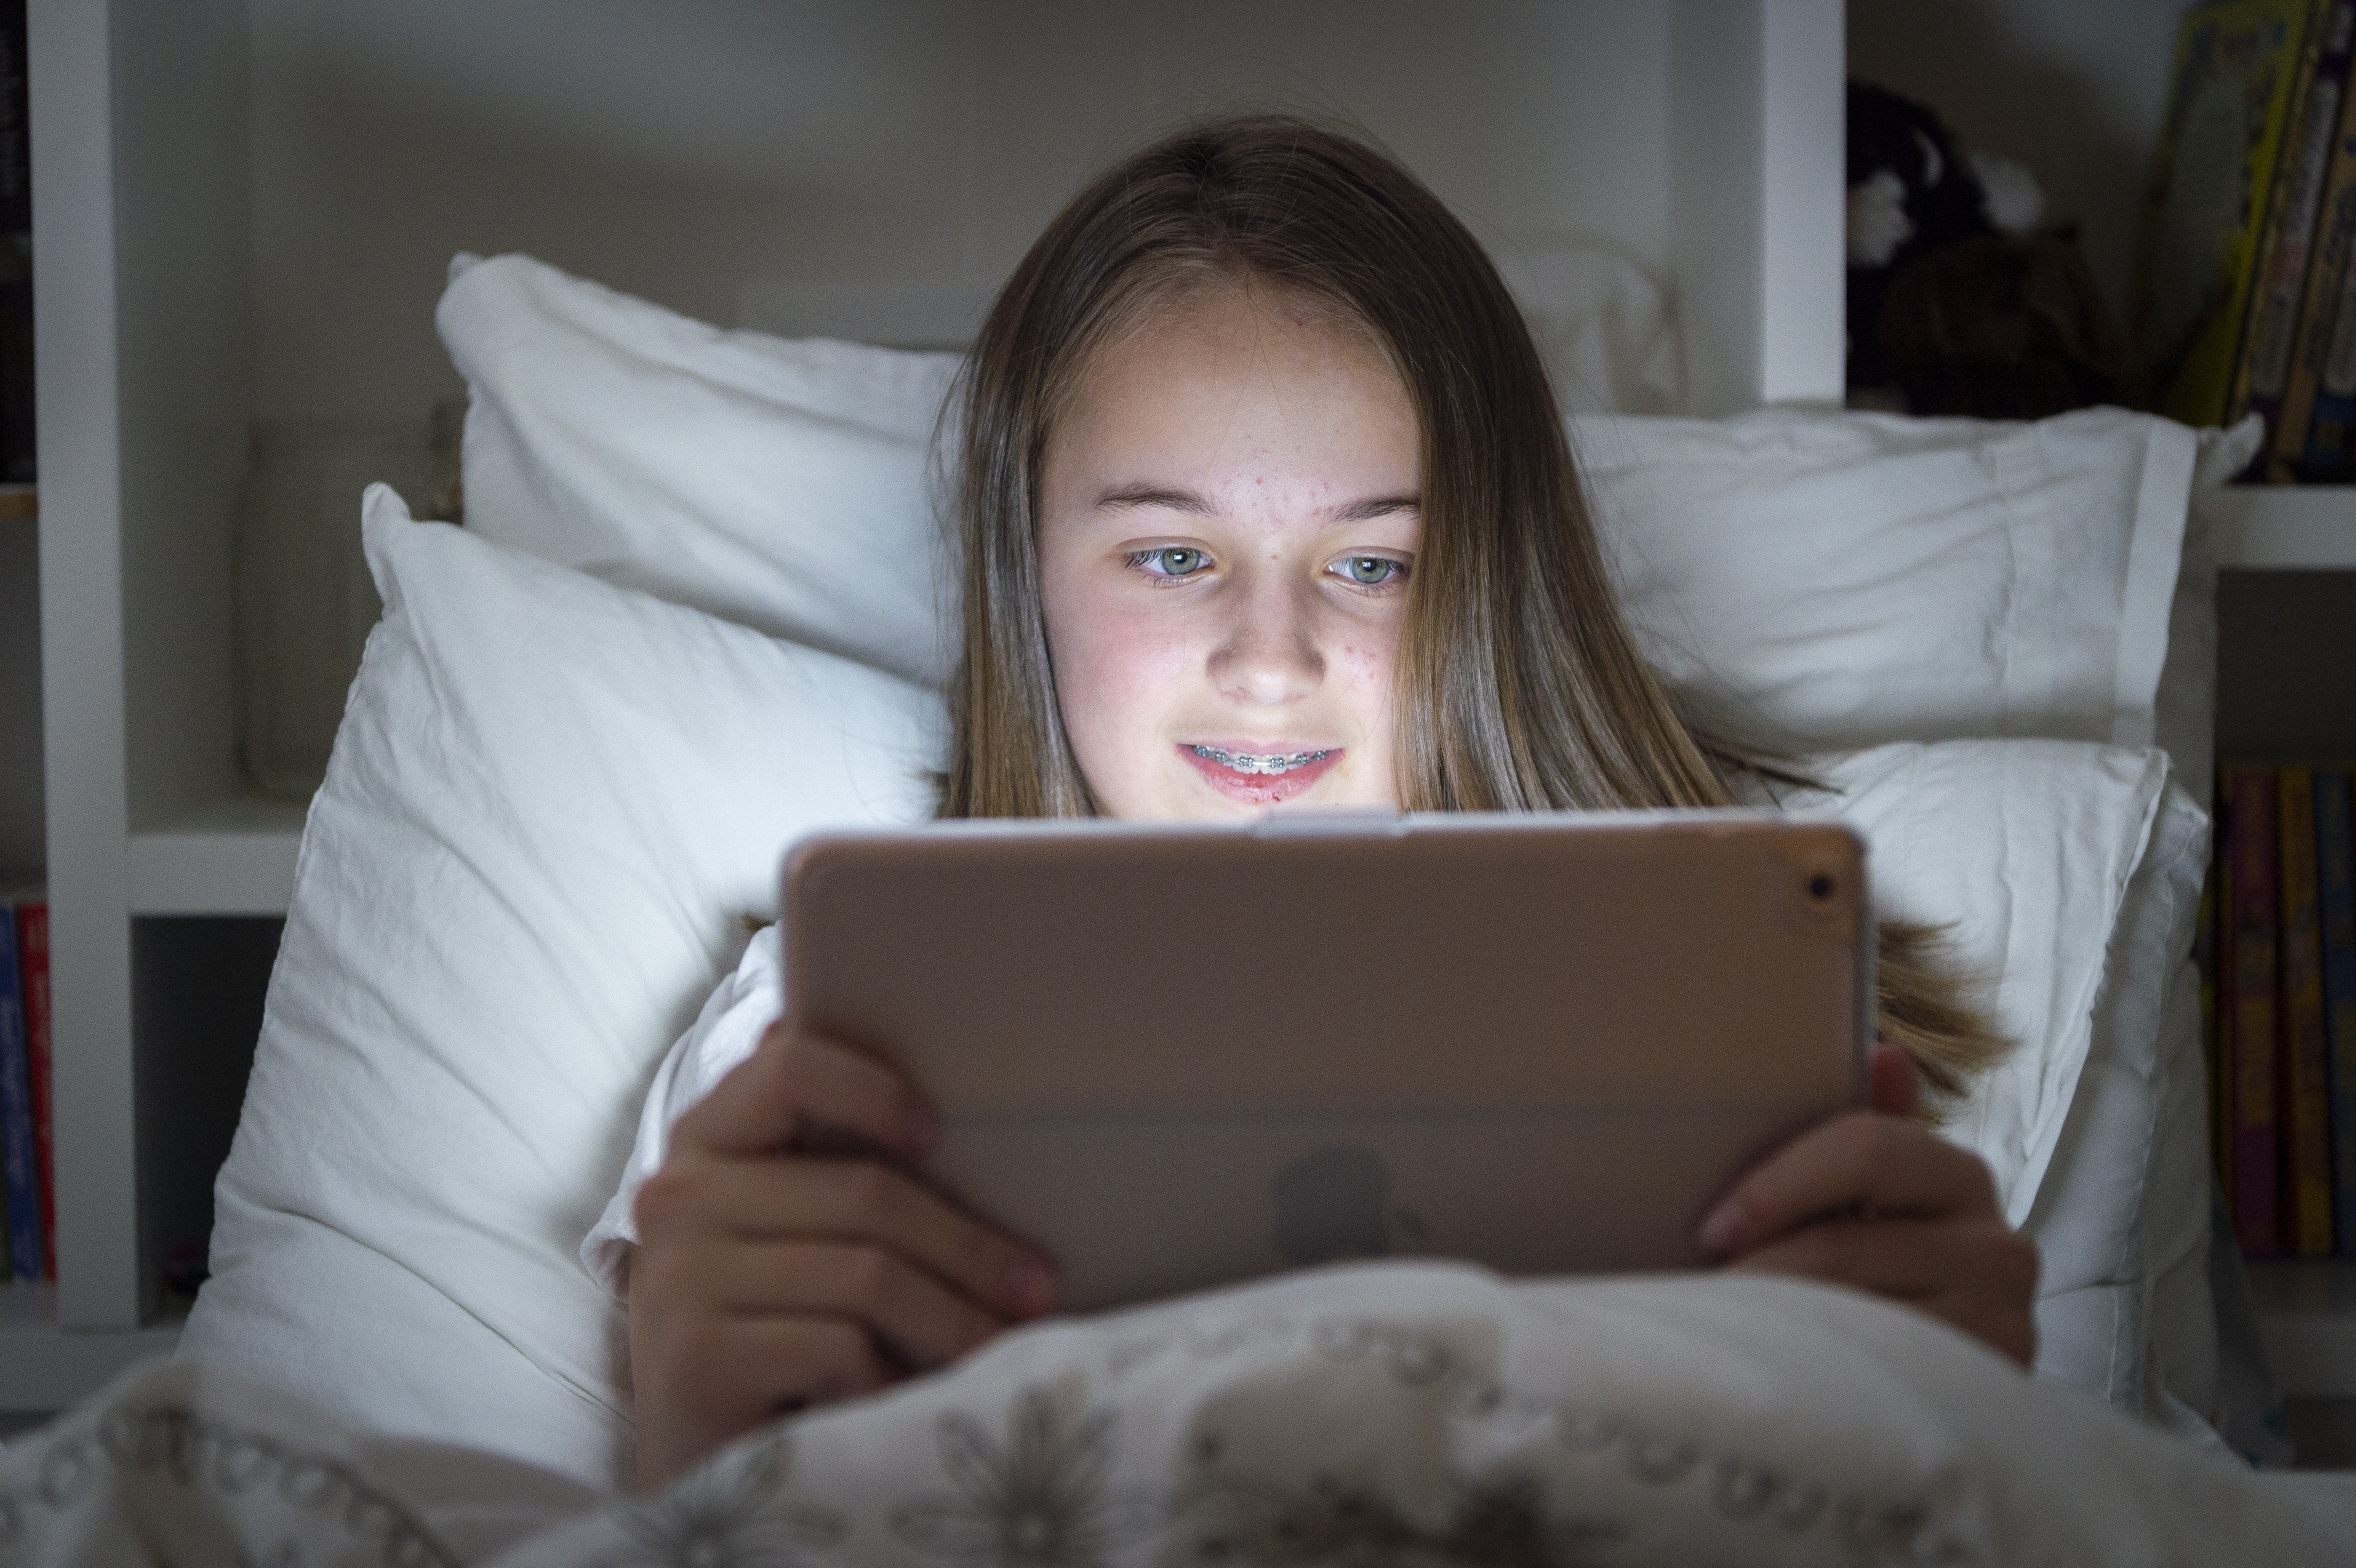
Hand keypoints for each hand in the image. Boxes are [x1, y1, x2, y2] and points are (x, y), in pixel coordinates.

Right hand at [626, 1021, 1058, 1489]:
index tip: (938, 1132)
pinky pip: (838, 1349)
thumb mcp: (789, 1240)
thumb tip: (935, 1116)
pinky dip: (893, 1380)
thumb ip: (830, 1173)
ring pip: (865, 1276)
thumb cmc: (767, 1336)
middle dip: (970, 1249)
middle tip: (1038, 1290)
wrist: (696, 1463)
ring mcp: (680, 1278)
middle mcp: (680, 1197)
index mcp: (707, 1143)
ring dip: (953, 1321)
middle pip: (865, 1193)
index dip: (873, 1089)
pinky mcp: (695, 1358)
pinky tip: (909, 1400)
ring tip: (1000, 1348)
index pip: (787, 1068)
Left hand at [1700, 1043, 2037, 1366]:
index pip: (1863, 1149)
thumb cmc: (1878, 1276)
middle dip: (1760, 1269)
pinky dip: (1818, 1372)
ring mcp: (2001, 1319)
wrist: (1939, 1383)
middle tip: (1699, 1294)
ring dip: (1777, 1325)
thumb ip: (1862, 1139)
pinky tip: (1781, 1374)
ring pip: (1854, 1315)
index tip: (1713, 1228)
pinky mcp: (1989, 1382)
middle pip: (1846, 1244)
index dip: (1777, 1186)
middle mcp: (1997, 1245)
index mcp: (1956, 1176)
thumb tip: (1885, 1053)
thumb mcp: (1867, 1202)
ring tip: (1724, 1334)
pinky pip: (1880, 1372)